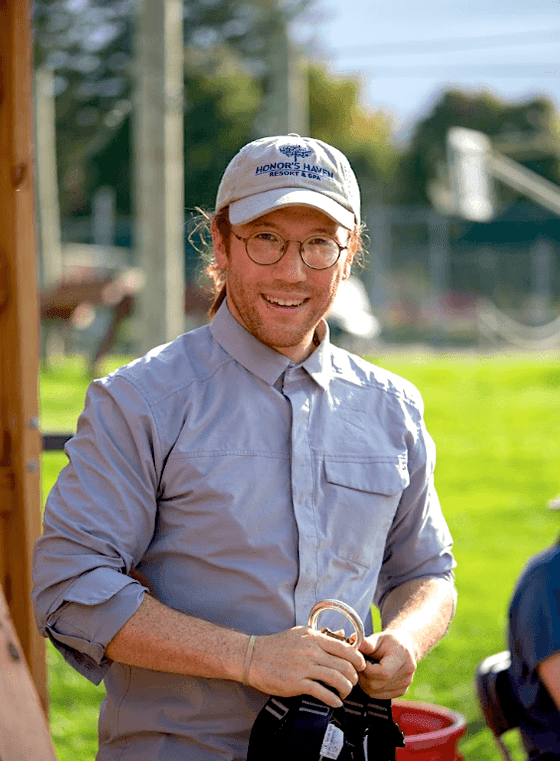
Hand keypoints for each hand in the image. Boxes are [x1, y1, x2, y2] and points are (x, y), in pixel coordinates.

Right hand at [247, 627, 365, 707]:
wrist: (253, 656)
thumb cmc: (277, 645)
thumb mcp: (301, 634)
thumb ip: (322, 635)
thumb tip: (342, 634)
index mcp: (314, 638)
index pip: (345, 648)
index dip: (357, 659)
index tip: (360, 667)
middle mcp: (312, 651)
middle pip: (344, 665)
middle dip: (353, 676)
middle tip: (352, 682)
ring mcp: (304, 667)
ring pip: (336, 678)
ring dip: (346, 689)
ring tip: (345, 693)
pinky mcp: (296, 683)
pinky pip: (321, 692)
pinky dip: (332, 699)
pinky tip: (335, 702)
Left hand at [357, 630, 416, 698]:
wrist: (404, 646)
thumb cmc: (389, 641)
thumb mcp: (378, 638)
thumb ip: (366, 643)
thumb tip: (352, 640)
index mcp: (402, 657)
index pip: (382, 672)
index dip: (366, 669)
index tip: (360, 660)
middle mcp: (406, 673)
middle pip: (376, 684)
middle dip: (362, 676)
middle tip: (358, 665)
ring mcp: (405, 684)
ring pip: (375, 692)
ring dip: (364, 682)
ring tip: (364, 669)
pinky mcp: (401, 691)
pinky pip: (378, 695)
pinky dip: (370, 687)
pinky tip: (370, 675)